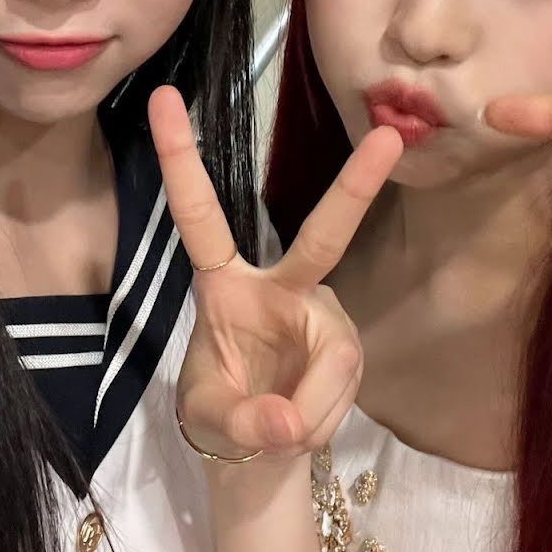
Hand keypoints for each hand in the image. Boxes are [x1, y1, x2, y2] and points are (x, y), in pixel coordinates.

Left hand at [149, 86, 402, 459]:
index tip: (162, 96)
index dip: (180, 158)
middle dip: (357, 187)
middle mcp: (280, 285)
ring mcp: (321, 314)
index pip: (199, 215)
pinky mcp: (348, 348)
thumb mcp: (210, 422)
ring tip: (279, 434)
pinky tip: (302, 429)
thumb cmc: (219, 415)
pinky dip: (318, 419)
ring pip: (332, 359)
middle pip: (323, 235)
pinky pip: (341, 385)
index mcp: (224, 283)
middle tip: (388, 139)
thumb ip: (242, 423)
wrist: (260, 455)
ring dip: (307, 410)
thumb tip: (287, 426)